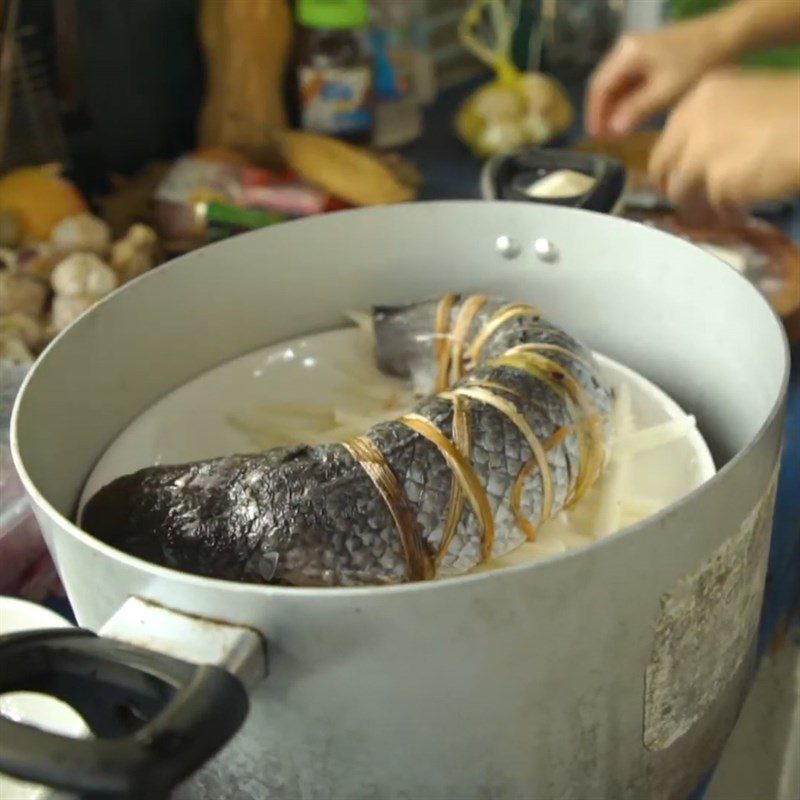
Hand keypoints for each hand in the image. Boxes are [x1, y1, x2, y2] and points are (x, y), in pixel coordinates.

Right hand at [586, 18, 732, 136]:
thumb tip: (612, 130)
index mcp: (626, 54)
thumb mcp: (666, 91)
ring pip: (615, 82)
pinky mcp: (647, 53)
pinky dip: (626, 97)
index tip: (595, 137)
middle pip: (604, 83)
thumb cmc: (697, 63)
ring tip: (615, 129)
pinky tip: (630, 113)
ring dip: (613, 106)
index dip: (595, 114)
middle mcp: (625, 48)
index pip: (599, 87)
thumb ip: (636, 110)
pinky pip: (628, 78)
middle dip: (602, 111)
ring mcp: (636, 49)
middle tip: (603, 137)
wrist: (727, 35)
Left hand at [649, 70, 799, 222]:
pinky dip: (728, 215)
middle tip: (690, 204)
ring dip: (698, 207)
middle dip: (674, 188)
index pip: (668, 137)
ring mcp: (703, 152)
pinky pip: (714, 209)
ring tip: (720, 213)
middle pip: (662, 167)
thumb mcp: (751, 102)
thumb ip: (716, 124)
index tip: (681, 177)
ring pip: (681, 193)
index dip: (674, 162)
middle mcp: (694, 121)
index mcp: (702, 96)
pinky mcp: (720, 182)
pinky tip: (743, 214)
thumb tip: (693, 159)